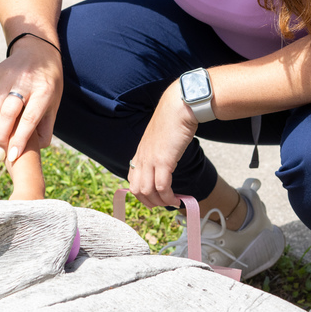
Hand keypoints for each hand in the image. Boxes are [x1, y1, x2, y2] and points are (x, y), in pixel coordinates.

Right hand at [0, 37, 62, 163]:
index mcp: (44, 91)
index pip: (29, 118)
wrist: (37, 50)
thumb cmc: (49, 82)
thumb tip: (35, 149)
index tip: (12, 156)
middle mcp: (25, 82)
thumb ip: (46, 126)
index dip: (20, 139)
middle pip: (8, 113)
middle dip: (1, 137)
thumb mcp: (54, 102)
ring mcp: (8, 76)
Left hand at [127, 82, 198, 208]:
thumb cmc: (173, 121)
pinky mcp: (163, 160)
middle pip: (136, 190)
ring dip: (160, 202)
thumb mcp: (160, 139)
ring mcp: (151, 160)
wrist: (178, 107)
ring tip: (172, 202)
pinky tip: (177, 198)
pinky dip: (168, 197)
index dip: (141, 194)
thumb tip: (166, 164)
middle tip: (164, 204)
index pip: (132, 180)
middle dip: (150, 202)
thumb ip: (158, 152)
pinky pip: (162, 187)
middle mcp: (142, 158)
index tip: (155, 198)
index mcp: (140, 153)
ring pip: (147, 191)